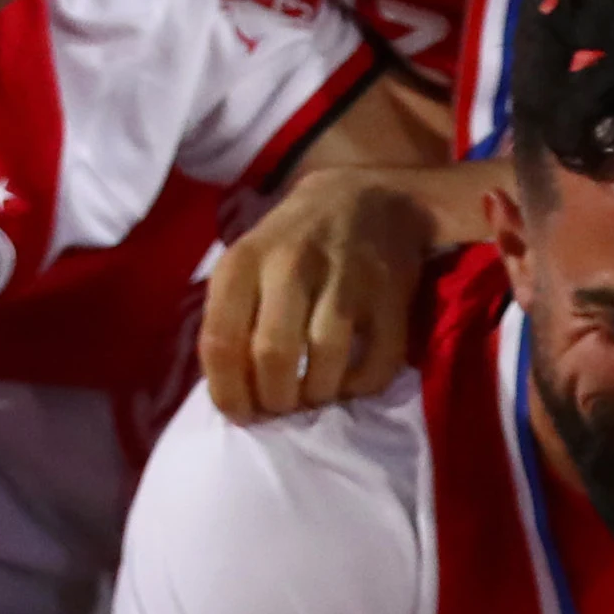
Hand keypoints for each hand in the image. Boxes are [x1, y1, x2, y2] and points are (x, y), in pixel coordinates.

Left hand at [206, 173, 448, 421]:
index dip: (228, 393)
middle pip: (273, 357)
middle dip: (274, 399)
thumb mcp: (247, 262)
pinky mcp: (391, 301)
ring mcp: (346, 283)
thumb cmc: (293, 241)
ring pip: (325, 366)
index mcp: (245, 262)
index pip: (221, 342)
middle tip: (281, 407)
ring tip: (313, 396)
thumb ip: (232, 316)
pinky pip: (375, 367)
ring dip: (316, 397)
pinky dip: (359, 389)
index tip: (241, 414)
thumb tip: (232, 388)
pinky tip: (348, 382)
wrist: (366, 199)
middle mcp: (291, 268)